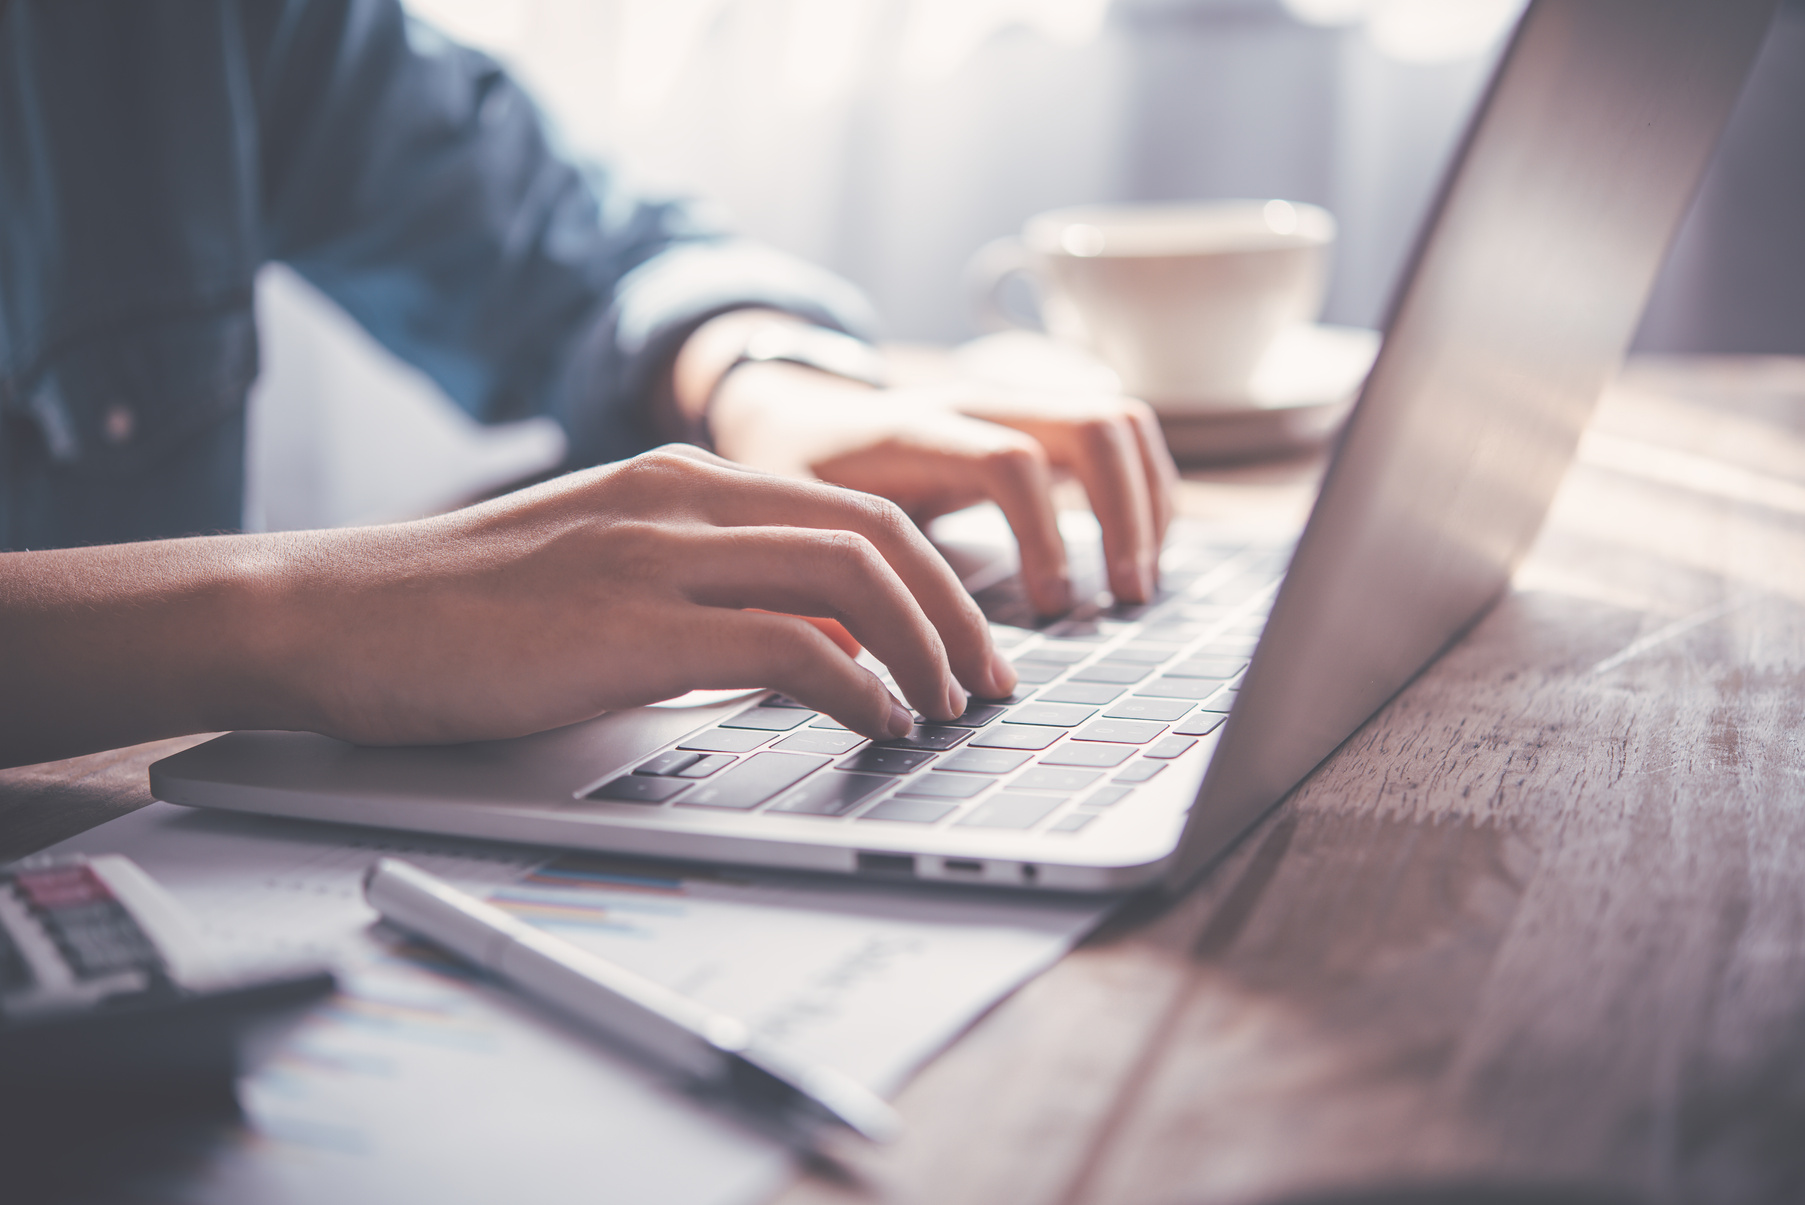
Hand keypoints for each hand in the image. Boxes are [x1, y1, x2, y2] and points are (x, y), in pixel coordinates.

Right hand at [283, 447, 1015, 744]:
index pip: (855, 509)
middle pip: (877, 532)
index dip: (937, 577)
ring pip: (849, 575)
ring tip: (945, 709)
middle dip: (958, 611)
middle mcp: (681, 497)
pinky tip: (875, 725)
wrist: (331, 614)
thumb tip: (822, 648)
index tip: (968, 642)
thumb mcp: (608, 574)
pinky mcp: (624, 626)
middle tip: (988, 683)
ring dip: (922, 647)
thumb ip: (713, 594)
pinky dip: (854, 688)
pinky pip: (784, 647)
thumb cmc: (461, 611)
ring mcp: (653, 553)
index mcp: (683, 479)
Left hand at [707, 364, 1178, 615]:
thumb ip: (828, 581)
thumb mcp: (794, 526)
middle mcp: (974, 404)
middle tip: (1126, 597)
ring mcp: (1011, 405)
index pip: (1008, 462)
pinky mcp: (1034, 422)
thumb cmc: (790, 481)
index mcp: (912, 432)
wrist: (789, 414)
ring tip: (1138, 583)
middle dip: (1127, 514)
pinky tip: (1135, 553)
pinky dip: (1143, 490)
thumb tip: (861, 666)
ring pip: (1118, 419)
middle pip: (1093, 423)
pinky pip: (1116, 435)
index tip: (1053, 607)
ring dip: (1148, 501)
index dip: (1046, 537)